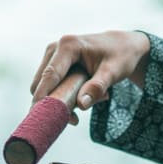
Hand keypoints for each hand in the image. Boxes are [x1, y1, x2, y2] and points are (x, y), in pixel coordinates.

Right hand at [31, 31, 150, 124]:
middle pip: (41, 84)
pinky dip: (63, 96)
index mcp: (68, 46)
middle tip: (77, 116)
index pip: (50, 75)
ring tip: (90, 99)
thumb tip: (81, 104)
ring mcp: (52, 55)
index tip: (43, 117)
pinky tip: (84, 95)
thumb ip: (97, 87)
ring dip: (61, 100)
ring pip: (44, 87)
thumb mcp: (114, 72)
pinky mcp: (53, 63)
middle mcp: (55, 48)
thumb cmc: (120, 56)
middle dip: (55, 103)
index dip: (44, 97)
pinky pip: (50, 86)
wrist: (122, 46)